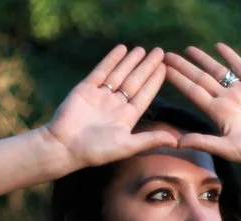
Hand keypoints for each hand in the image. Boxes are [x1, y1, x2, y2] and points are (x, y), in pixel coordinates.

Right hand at [43, 45, 177, 169]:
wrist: (63, 146)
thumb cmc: (95, 151)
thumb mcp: (126, 146)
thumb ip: (150, 140)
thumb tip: (177, 141)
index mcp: (126, 118)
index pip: (144, 95)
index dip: (155, 81)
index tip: (166, 68)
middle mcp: (114, 105)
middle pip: (134, 82)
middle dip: (147, 67)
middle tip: (160, 52)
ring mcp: (100, 96)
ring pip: (119, 74)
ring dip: (131, 61)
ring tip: (143, 49)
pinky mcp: (85, 89)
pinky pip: (101, 71)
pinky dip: (111, 60)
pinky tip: (122, 49)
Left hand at [161, 44, 240, 172]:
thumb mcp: (228, 149)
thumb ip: (204, 142)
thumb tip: (177, 143)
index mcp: (217, 113)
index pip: (193, 92)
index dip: (178, 80)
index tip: (163, 70)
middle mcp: (226, 100)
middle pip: (200, 79)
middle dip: (184, 67)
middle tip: (166, 56)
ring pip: (218, 71)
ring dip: (203, 60)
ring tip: (188, 49)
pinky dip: (230, 57)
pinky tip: (219, 47)